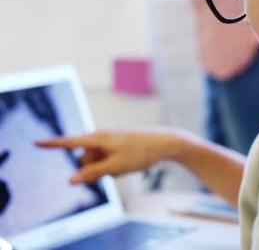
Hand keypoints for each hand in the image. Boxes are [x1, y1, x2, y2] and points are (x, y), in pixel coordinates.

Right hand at [36, 129, 189, 183]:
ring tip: (126, 164)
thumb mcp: (116, 167)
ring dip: (107, 168)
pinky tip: (130, 163)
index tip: (35, 143)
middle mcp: (101, 136)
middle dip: (94, 168)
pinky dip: (115, 165)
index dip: (52, 144)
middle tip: (116, 168)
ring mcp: (111, 139)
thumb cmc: (141, 152)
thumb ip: (93, 174)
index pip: (70, 143)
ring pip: (99, 160)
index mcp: (98, 138)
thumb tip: (71, 180)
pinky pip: (109, 159)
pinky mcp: (119, 143)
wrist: (166, 142)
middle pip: (86, 159)